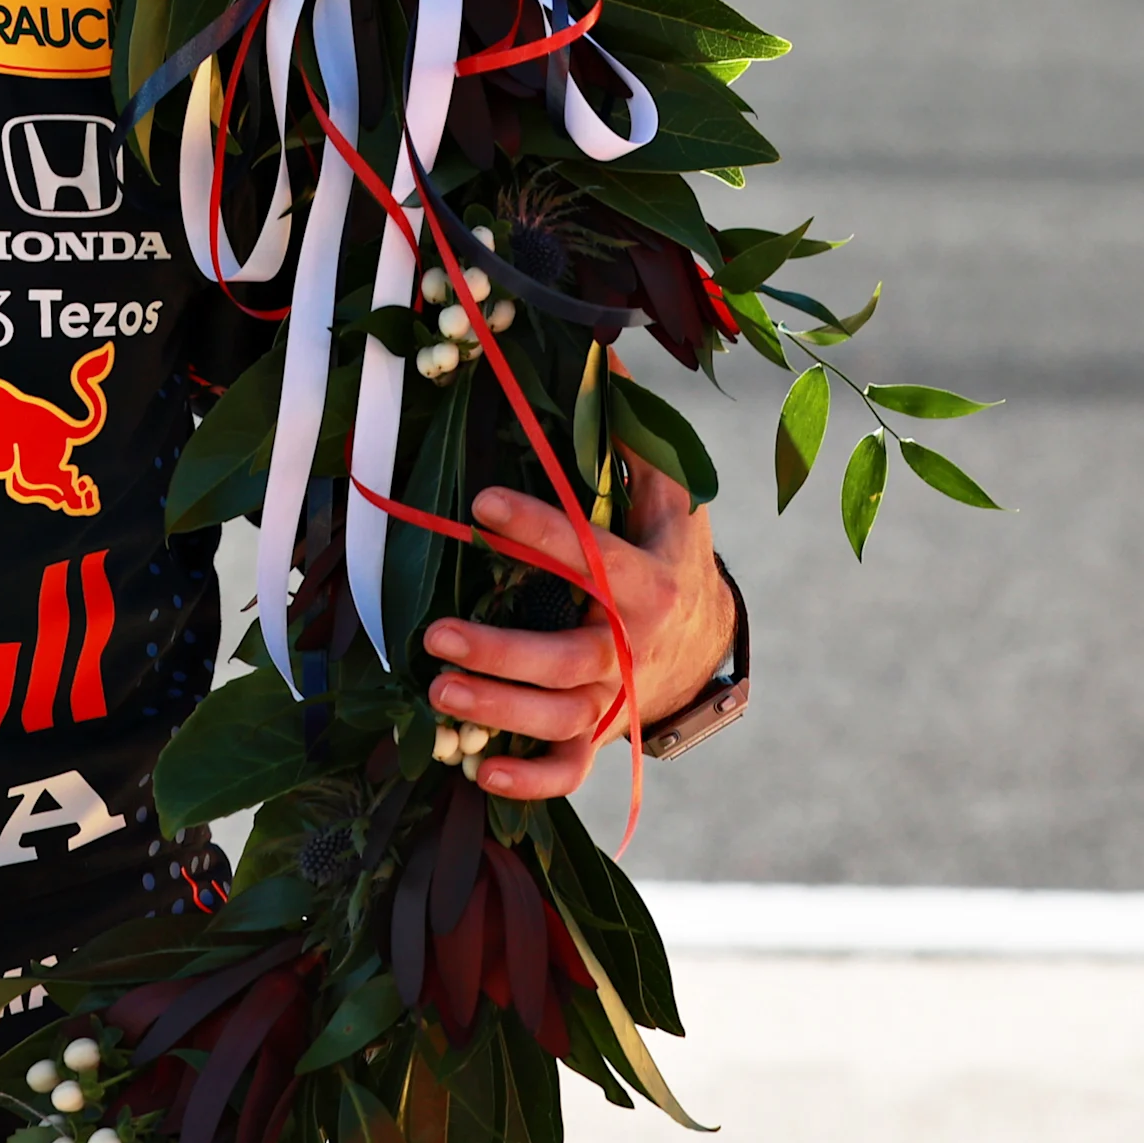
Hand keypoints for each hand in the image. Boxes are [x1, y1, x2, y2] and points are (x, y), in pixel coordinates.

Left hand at [418, 450, 733, 802]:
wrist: (706, 637)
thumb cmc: (667, 553)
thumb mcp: (667, 496)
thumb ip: (634, 441)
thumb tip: (599, 360)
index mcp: (649, 581)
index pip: (594, 555)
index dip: (542, 530)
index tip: (484, 502)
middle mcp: (633, 648)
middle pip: (572, 660)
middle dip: (504, 652)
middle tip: (436, 635)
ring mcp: (617, 699)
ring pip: (563, 718)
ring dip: (501, 713)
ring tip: (439, 693)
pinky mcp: (603, 735)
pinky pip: (571, 771)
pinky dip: (532, 782)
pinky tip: (478, 770)